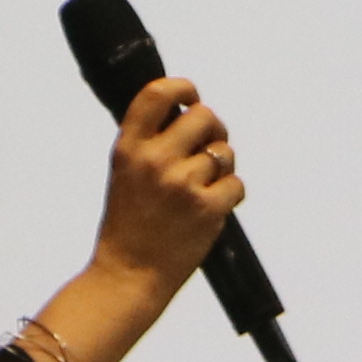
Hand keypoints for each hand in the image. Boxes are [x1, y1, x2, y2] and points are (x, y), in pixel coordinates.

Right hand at [94, 75, 242, 280]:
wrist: (128, 274)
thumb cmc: (128, 224)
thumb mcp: (124, 172)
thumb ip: (149, 140)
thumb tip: (188, 111)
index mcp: (129, 147)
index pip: (158, 94)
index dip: (183, 87)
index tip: (192, 95)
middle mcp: (155, 160)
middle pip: (204, 116)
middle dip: (213, 129)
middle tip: (209, 146)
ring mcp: (182, 183)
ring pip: (225, 152)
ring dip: (222, 167)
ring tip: (203, 187)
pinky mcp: (207, 208)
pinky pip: (237, 183)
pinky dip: (231, 194)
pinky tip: (212, 207)